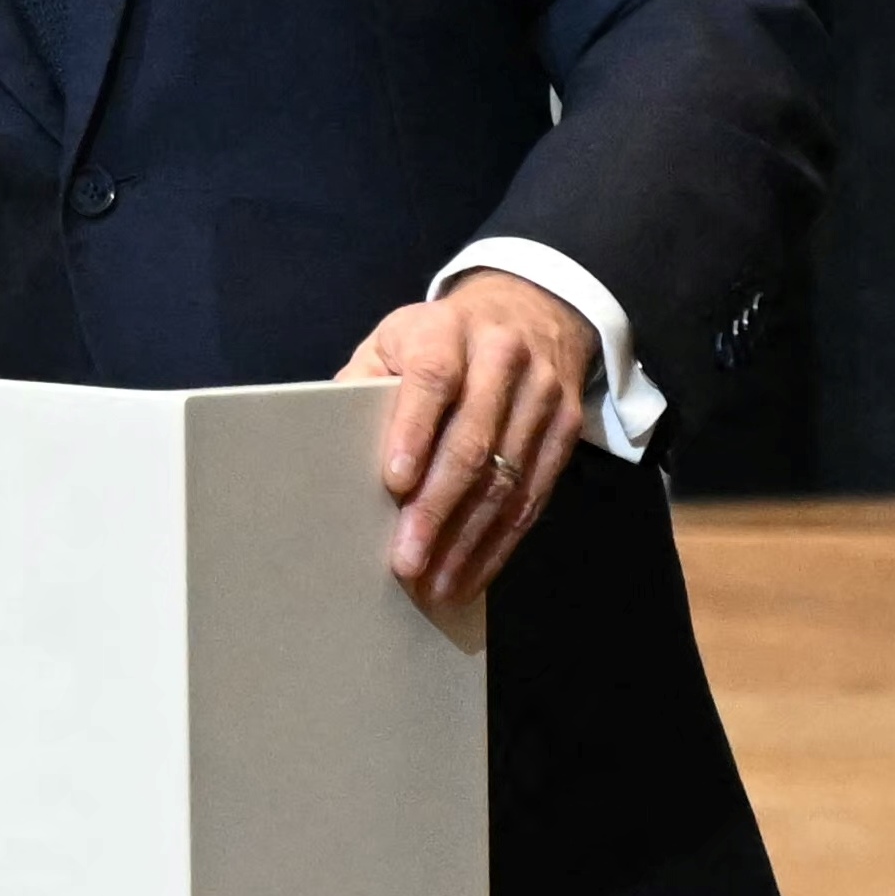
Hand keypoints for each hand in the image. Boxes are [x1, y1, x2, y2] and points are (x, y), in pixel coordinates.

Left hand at [342, 270, 596, 607]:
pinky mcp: (566, 428)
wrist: (530, 311)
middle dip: (438, 507)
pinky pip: (534, 496)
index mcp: (447, 329)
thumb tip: (328, 445)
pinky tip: (472, 573)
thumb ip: (364, 384)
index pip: (433, 378)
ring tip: (435, 585)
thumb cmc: (440, 337)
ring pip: (507, 478)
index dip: (414, 430)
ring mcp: (541, 393)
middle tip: (407, 559)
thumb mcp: (394, 340)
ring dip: (468, 539)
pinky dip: (501, 543)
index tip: (393, 482)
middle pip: (472, 440)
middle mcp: (502, 357)